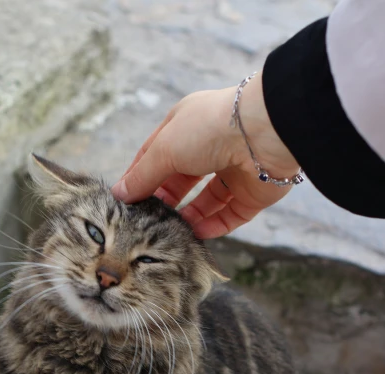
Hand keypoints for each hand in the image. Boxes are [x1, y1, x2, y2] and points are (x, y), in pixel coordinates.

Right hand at [111, 73, 300, 238]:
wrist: (265, 132)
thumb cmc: (209, 128)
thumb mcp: (165, 149)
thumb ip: (143, 175)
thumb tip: (119, 194)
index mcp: (187, 126)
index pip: (157, 155)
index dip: (141, 177)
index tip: (126, 202)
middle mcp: (210, 147)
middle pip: (181, 181)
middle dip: (164, 201)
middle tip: (146, 223)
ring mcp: (233, 170)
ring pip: (205, 202)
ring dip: (187, 217)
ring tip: (169, 234)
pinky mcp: (252, 193)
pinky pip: (228, 216)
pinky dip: (212, 226)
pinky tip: (195, 236)